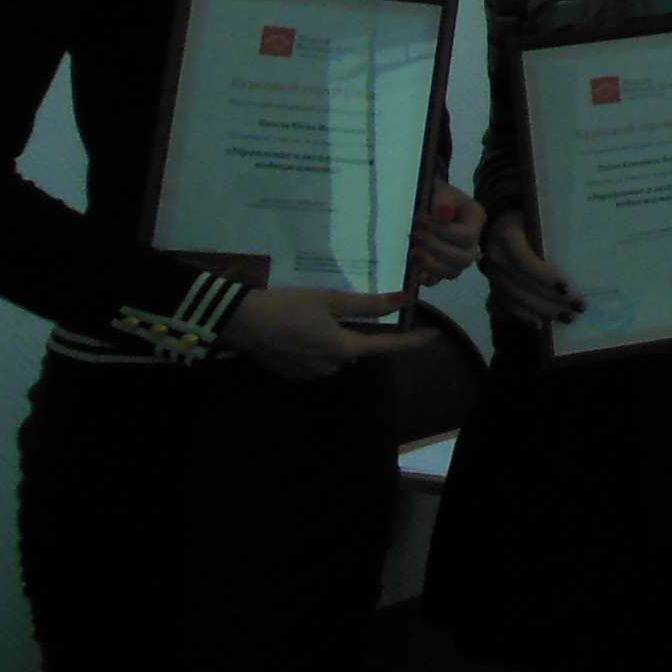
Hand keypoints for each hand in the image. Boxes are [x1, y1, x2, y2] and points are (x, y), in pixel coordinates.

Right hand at [225, 283, 431, 382]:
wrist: (238, 322)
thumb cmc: (286, 307)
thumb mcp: (328, 300)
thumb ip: (366, 304)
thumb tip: (402, 301)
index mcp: (343, 348)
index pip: (387, 347)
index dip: (412, 342)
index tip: (433, 335)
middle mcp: (330, 365)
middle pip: (360, 348)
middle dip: (363, 330)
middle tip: (358, 307)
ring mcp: (310, 371)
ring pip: (338, 353)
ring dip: (339, 336)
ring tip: (323, 312)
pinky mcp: (292, 371)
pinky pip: (317, 357)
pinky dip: (319, 342)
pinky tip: (304, 325)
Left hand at [408, 185, 484, 284]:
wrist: (431, 201)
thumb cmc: (438, 195)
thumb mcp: (441, 189)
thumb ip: (443, 199)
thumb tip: (443, 214)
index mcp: (475, 221)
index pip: (466, 236)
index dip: (443, 232)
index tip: (419, 221)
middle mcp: (471, 243)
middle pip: (464, 258)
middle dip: (437, 249)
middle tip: (416, 236)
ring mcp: (457, 257)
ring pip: (453, 272)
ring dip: (432, 265)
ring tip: (414, 252)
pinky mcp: (441, 266)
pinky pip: (438, 280)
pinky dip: (428, 279)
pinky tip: (417, 273)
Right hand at [478, 212, 581, 328]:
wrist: (500, 222)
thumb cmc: (528, 218)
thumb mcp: (538, 216)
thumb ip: (553, 230)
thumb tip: (587, 247)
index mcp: (506, 235)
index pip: (523, 261)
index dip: (543, 276)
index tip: (567, 287)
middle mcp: (495, 257)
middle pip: (521, 285)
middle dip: (550, 300)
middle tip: (578, 308)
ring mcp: (491, 274)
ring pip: (514, 299)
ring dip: (541, 312)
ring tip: (567, 318)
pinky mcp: (491, 285)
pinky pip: (504, 306)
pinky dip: (523, 316)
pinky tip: (541, 324)